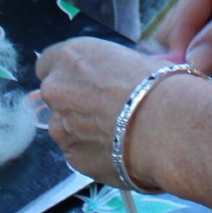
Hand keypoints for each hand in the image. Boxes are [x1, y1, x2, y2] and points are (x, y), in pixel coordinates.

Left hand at [36, 38, 157, 187]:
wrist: (164, 124)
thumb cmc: (154, 84)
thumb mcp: (126, 59)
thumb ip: (103, 70)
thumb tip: (109, 78)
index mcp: (69, 56)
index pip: (47, 62)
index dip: (66, 74)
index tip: (80, 81)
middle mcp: (56, 88)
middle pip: (53, 95)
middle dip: (72, 102)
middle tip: (101, 109)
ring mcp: (59, 125)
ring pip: (64, 126)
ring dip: (81, 129)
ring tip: (115, 133)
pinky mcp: (71, 156)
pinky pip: (77, 151)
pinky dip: (92, 151)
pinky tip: (117, 150)